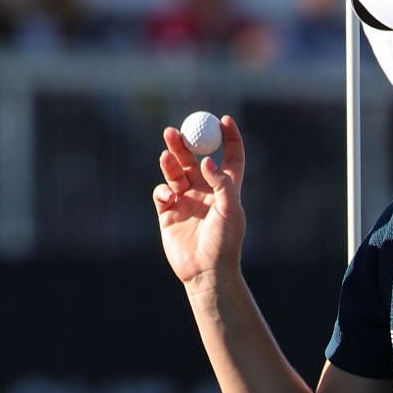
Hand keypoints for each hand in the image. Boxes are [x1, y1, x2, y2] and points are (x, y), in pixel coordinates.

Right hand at [152, 116, 245, 289]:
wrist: (205, 272)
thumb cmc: (224, 243)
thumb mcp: (230, 211)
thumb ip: (222, 184)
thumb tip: (207, 161)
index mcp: (226, 188)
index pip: (230, 156)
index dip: (228, 138)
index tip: (222, 119)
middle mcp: (205, 191)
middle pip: (194, 159)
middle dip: (184, 143)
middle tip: (174, 131)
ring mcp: (186, 200)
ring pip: (175, 172)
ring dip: (169, 161)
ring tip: (166, 155)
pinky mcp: (168, 213)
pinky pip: (161, 193)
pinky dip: (162, 190)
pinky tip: (169, 198)